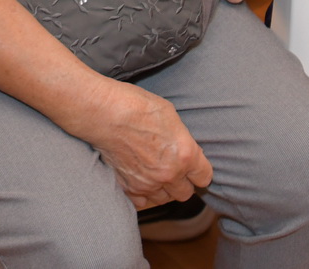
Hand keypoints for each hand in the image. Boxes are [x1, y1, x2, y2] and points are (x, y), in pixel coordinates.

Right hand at [78, 84, 213, 209]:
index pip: (204, 177)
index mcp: (185, 155)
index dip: (199, 171)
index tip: (194, 166)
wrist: (104, 113)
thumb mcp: (170, 115)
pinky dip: (144, 194)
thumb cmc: (136, 106)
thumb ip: (182, 139)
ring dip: (164, 189)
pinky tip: (141, 179)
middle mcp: (169, 174)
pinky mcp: (128, 188)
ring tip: (156, 173)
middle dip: (183, 182)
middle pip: (186, 193)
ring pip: (165, 199)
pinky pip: (143, 202)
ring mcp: (147, 184)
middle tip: (174, 169)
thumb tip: (183, 148)